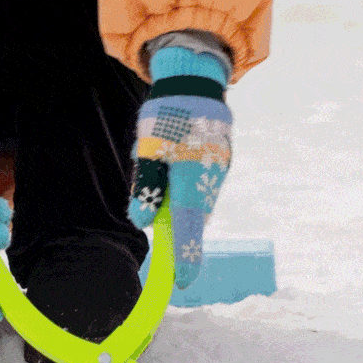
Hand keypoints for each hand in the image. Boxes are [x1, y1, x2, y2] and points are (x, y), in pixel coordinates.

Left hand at [128, 60, 232, 289]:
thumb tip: (143, 220)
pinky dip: (185, 184)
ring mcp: (217, 170)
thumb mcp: (148, 149)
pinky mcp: (218, 160)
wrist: (196, 80)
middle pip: (191, 218)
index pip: (188, 230)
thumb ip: (146, 186)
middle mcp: (209, 181)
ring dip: (178, 200)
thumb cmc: (168, 115)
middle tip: (155, 216)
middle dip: (174, 225)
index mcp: (191, 181)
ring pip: (195, 200)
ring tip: (161, 165)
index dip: (183, 258)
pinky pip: (200, 184)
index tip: (179, 282)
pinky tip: (174, 161)